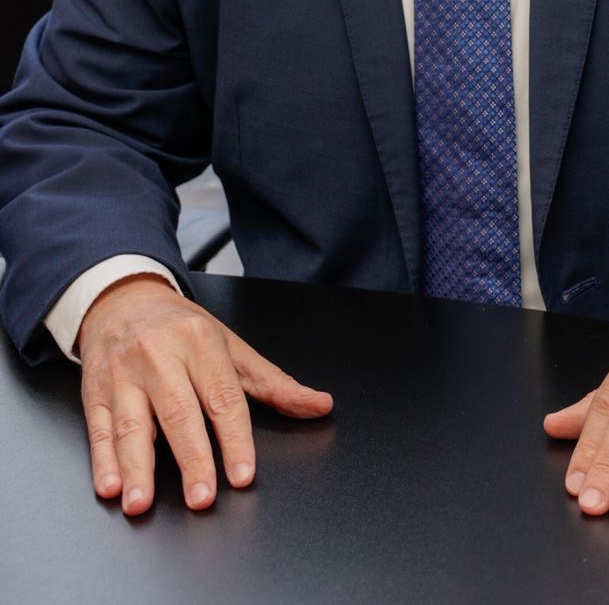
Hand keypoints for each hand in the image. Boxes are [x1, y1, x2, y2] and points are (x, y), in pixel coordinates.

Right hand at [78, 273, 332, 515]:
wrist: (123, 299)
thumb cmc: (182, 328)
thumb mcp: (231, 346)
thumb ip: (274, 383)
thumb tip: (320, 406)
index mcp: (201, 342)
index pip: (223, 396)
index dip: (235, 438)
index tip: (242, 474)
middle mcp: (161, 355)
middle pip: (179, 412)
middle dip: (192, 458)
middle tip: (201, 498)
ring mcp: (124, 374)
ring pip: (132, 424)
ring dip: (137, 467)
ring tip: (141, 502)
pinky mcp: (94, 390)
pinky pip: (99, 428)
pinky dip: (103, 461)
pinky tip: (111, 486)